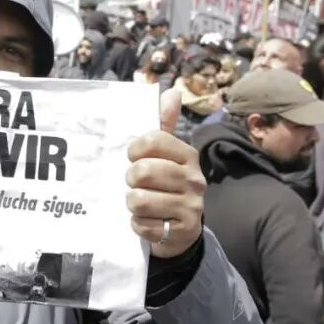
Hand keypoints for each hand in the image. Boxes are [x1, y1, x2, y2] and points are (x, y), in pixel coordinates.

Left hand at [125, 89, 205, 258]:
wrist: (180, 231)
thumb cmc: (166, 185)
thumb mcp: (166, 155)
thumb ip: (164, 125)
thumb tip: (171, 92)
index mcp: (188, 156)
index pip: (152, 140)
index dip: (134, 149)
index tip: (133, 157)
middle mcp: (193, 180)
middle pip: (141, 172)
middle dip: (130, 180)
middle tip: (135, 184)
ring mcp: (190, 207)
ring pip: (138, 200)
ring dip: (132, 204)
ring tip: (140, 203)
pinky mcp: (181, 232)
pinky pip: (141, 224)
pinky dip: (138, 224)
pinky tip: (147, 221)